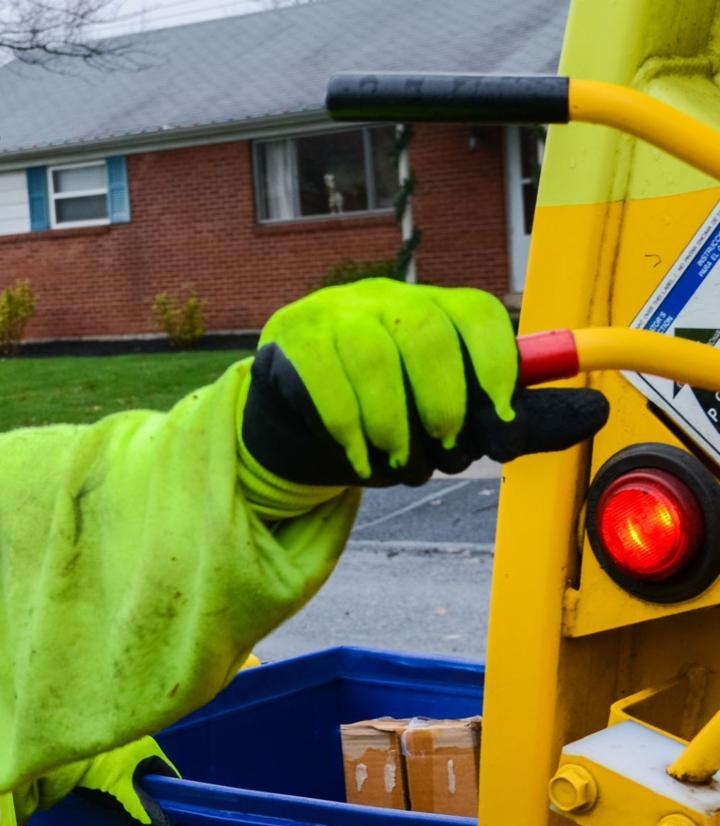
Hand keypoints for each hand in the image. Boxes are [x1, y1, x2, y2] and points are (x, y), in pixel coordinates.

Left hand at [75, 736, 178, 825]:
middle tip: (147, 808)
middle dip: (150, 790)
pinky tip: (113, 790)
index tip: (170, 809)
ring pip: (136, 769)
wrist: (62, 755)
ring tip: (128, 801)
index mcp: (147, 746)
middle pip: (151, 771)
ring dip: (135, 785)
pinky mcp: (107, 748)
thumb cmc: (95, 769)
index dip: (170, 792)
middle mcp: (137, 739)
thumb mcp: (122, 792)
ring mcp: (121, 742)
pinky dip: (122, 779)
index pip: (168, 772)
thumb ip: (144, 810)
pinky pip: (123, 766)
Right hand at [240, 279, 608, 486]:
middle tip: (447, 451)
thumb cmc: (386, 418)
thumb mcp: (457, 421)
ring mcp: (334, 313)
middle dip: (445, 403)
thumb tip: (596, 412)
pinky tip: (359, 459)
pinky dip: (347, 428)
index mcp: (434, 309)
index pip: (476, 314)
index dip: (496, 366)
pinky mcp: (291, 339)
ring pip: (372, 354)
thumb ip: (518, 419)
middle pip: (426, 330)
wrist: (302, 428)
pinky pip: (322, 376)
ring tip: (398, 465)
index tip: (502, 423)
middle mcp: (385, 299)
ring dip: (393, 424)